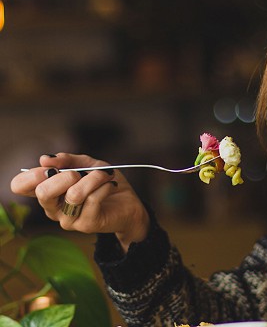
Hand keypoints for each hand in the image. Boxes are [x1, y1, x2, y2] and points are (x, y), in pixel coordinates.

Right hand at [11, 153, 149, 252]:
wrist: (128, 203)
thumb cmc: (103, 182)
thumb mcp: (86, 164)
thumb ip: (67, 160)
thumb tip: (45, 159)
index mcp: (48, 191)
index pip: (20, 186)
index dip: (31, 174)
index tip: (49, 167)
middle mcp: (53, 208)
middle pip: (43, 192)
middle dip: (64, 175)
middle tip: (79, 172)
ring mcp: (68, 219)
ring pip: (74, 194)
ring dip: (94, 178)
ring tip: (105, 174)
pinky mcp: (86, 225)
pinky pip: (93, 199)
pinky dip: (104, 185)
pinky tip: (110, 184)